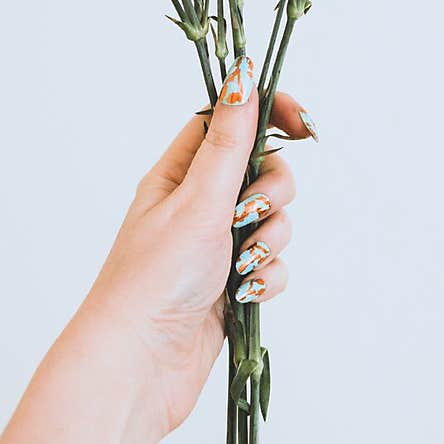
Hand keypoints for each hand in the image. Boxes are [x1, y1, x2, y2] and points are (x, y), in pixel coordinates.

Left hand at [67, 58, 314, 443]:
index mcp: (178, 174)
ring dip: (270, 242)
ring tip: (241, 267)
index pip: (231, 122)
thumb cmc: (152, 280)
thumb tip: (244, 77)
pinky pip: (272, 267)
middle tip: (248, 216)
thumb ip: (230, 142)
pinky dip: (267, 279)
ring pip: (274, 222)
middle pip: (264, 172)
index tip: (304, 124)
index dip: (269, 114)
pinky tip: (244, 296)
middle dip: (273, 194)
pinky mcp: (231, 287)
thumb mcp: (198, 200)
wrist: (139, 366)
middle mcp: (196, 206)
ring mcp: (215, 248)